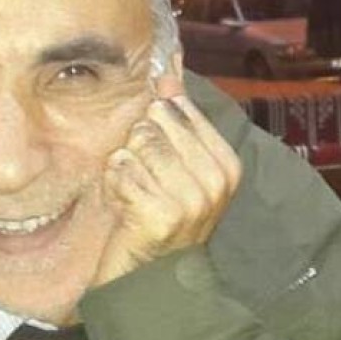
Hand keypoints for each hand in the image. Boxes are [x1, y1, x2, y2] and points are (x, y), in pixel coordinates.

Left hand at [92, 73, 241, 286]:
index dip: (154, 128)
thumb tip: (171, 60)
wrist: (151, 279)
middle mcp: (214, 181)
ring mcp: (190, 199)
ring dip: (124, 168)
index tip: (158, 163)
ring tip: (135, 194)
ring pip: (135, 143)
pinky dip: (113, 186)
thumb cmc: (159, 215)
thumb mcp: (176, 161)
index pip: (177, 108)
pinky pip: (119, 168)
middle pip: (154, 121)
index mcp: (227, 164)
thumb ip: (177, 110)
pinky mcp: (159, 213)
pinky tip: (125, 207)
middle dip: (138, 148)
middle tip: (145, 182)